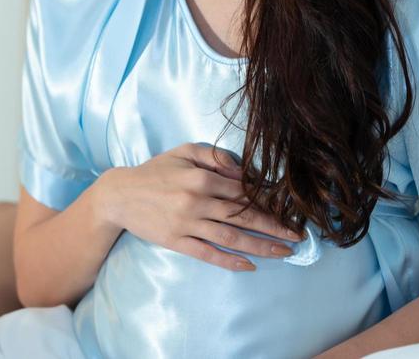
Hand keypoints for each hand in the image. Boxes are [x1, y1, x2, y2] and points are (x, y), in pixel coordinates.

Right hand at [97, 143, 302, 271]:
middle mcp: (197, 202)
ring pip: (231, 238)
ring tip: (283, 252)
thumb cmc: (156, 170)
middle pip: (243, 216)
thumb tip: (242, 169)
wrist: (120, 195)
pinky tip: (249, 266)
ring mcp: (187, 224)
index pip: (243, 191)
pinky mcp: (177, 242)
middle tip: (298, 236)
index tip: (290, 208)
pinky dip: (230, 261)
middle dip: (274, 227)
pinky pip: (208, 254)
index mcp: (201, 178)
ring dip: (260, 246)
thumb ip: (214, 156)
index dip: (268, 200)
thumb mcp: (185, 152)